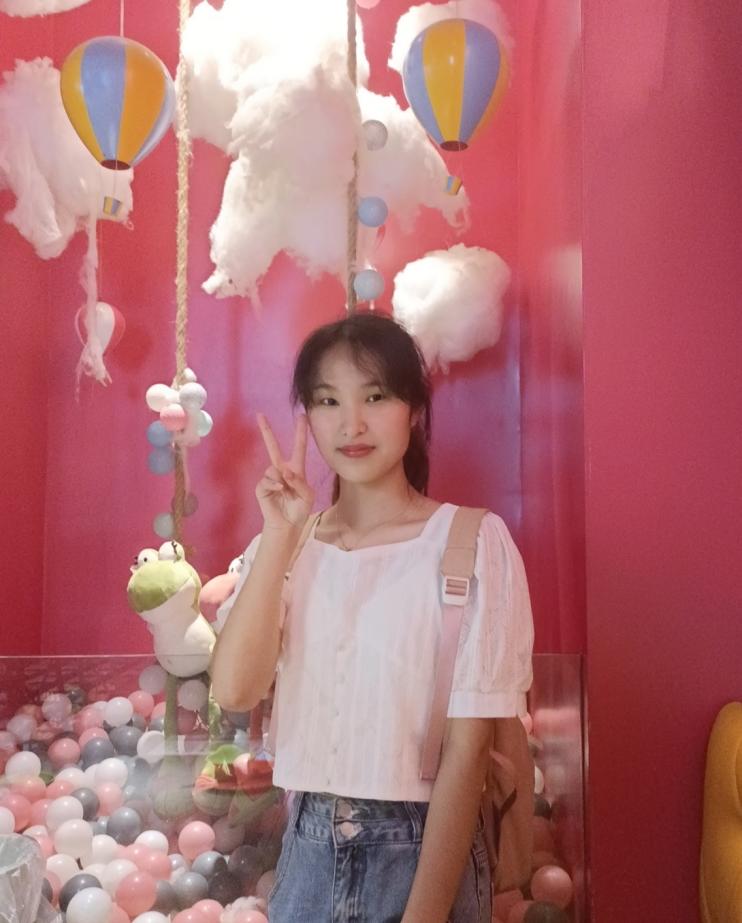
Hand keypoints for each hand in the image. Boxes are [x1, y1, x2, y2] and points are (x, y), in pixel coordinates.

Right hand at [256, 413, 313, 530]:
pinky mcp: (262, 487)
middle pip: (273, 447)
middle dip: (266, 431)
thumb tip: (284, 471)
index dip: (300, 432)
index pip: (299, 447)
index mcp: (296, 469)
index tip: (302, 415)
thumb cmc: (299, 509)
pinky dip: (274, 486)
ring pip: (273, 468)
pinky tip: (279, 492)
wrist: (287, 525)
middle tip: (260, 415)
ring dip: (282, 480)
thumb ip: (299, 482)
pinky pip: (267, 480)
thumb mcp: (307, 495)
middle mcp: (282, 470)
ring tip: (286, 492)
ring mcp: (271, 478)